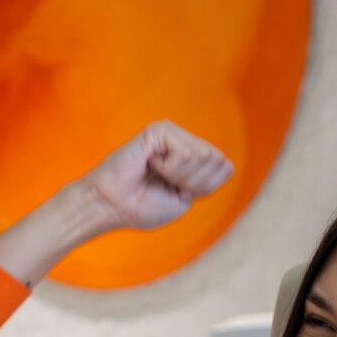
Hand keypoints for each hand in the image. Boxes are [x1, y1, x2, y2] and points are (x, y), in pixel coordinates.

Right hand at [0, 121, 233, 286]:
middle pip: (217, 161)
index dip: (205, 187)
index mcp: (193, 159)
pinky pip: (186, 152)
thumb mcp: (185, 198)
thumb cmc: (140, 206)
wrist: (111, 206)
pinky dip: (171, 168)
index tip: (177, 193)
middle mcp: (184, 141)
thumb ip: (207, 180)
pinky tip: (150, 165)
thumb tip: (223, 159)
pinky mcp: (159, 130)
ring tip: (155, 174)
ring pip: (204, 156)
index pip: (225, 168)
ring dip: (180, 176)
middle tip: (164, 184)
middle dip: (194, 182)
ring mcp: (172, 133)